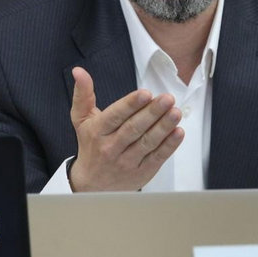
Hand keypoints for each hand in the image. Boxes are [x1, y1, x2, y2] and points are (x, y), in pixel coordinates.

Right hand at [68, 67, 184, 191]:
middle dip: (152, 112)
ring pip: (147, 143)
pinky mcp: (142, 173)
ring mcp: (127, 162)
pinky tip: (178, 132)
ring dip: (164, 127)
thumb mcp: (81, 120)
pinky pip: (157, 158)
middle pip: (133, 129)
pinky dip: (169, 145)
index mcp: (97, 132)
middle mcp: (111, 148)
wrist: (91, 185)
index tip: (146, 93)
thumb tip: (79, 71)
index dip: (131, 104)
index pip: (115, 116)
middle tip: (167, 98)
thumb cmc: (90, 145)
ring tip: (176, 112)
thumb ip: (83, 94)